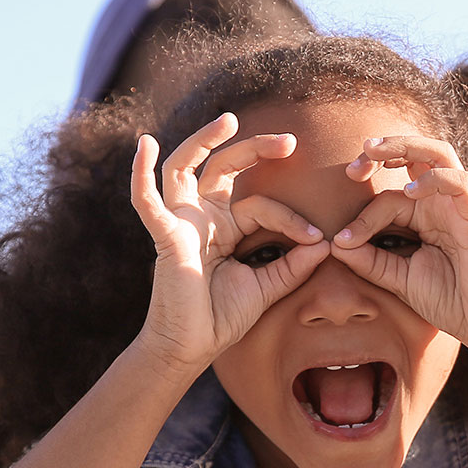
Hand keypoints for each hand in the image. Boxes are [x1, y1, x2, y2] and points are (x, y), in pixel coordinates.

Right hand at [128, 114, 328, 366]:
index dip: (290, 220)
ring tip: (227, 120)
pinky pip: (147, 201)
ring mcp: (181, 223)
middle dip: (254, 148)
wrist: (193, 347)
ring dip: (203, 140)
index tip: (318, 239)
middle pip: (223, 167)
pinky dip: (141, 173)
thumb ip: (293, 265)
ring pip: (185, 167)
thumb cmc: (222, 317)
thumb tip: (326, 244)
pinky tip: (145, 145)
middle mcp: (201, 217)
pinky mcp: (165, 236)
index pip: (260, 205)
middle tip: (289, 141)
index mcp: (225, 226)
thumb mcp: (267, 287)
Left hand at [332, 136, 467, 354]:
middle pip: (415, 155)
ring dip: (405, 145)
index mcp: (422, 217)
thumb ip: (370, 262)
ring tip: (374, 151)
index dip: (361, 215)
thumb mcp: (399, 280)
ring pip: (438, 154)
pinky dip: (434, 179)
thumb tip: (335, 245)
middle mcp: (440, 205)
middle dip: (383, 150)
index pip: (387, 198)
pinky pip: (460, 182)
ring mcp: (459, 207)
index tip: (342, 240)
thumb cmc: (449, 301)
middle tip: (353, 164)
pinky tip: (411, 193)